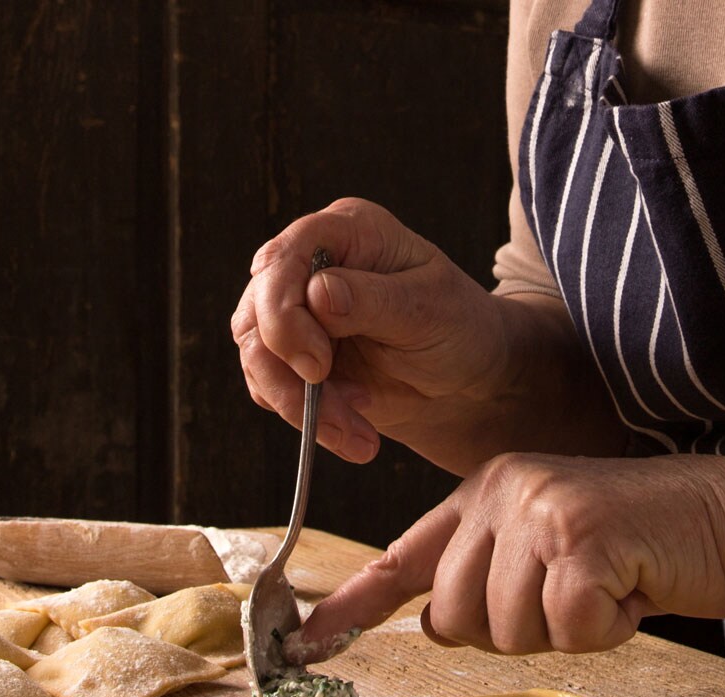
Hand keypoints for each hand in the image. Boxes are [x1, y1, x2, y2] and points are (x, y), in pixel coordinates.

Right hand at [232, 198, 520, 467]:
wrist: (465, 380)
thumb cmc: (459, 328)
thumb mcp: (428, 310)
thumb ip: (372, 300)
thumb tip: (317, 294)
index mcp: (347, 232)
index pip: (283, 258)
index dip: (284, 313)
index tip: (318, 367)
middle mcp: (311, 266)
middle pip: (258, 314)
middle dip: (289, 377)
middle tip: (340, 418)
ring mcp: (298, 314)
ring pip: (258, 359)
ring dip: (299, 408)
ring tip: (355, 434)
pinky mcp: (294, 359)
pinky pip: (270, 389)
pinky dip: (305, 417)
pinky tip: (351, 426)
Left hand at [296, 451, 724, 658]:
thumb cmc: (642, 548)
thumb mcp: (551, 552)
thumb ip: (491, 578)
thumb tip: (433, 625)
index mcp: (484, 494)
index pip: (402, 558)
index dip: (353, 607)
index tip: (307, 643)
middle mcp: (501, 493)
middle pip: (453, 622)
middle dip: (513, 634)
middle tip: (572, 602)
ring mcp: (539, 511)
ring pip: (504, 632)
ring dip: (563, 633)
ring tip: (608, 590)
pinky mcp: (581, 539)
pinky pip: (564, 632)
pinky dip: (605, 632)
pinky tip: (632, 592)